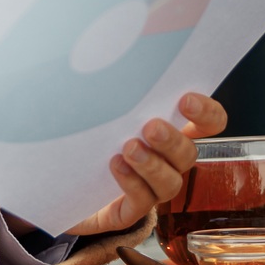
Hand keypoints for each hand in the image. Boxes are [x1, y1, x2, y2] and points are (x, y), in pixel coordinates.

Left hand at [63, 93, 228, 238]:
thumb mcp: (100, 107)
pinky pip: (142, 201)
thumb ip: (115, 89)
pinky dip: (132, 182)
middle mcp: (167, 162)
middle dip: (172, 140)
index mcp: (170, 131)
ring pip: (170, 182)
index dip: (206, 113)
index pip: (208, 123)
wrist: (56, 178)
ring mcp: (150, 188)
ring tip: (129, 148)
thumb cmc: (84, 135)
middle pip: (189, 154)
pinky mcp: (129, 210)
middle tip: (150, 127)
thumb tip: (111, 53)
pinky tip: (116, 166)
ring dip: (153, 165)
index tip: (186, 100)